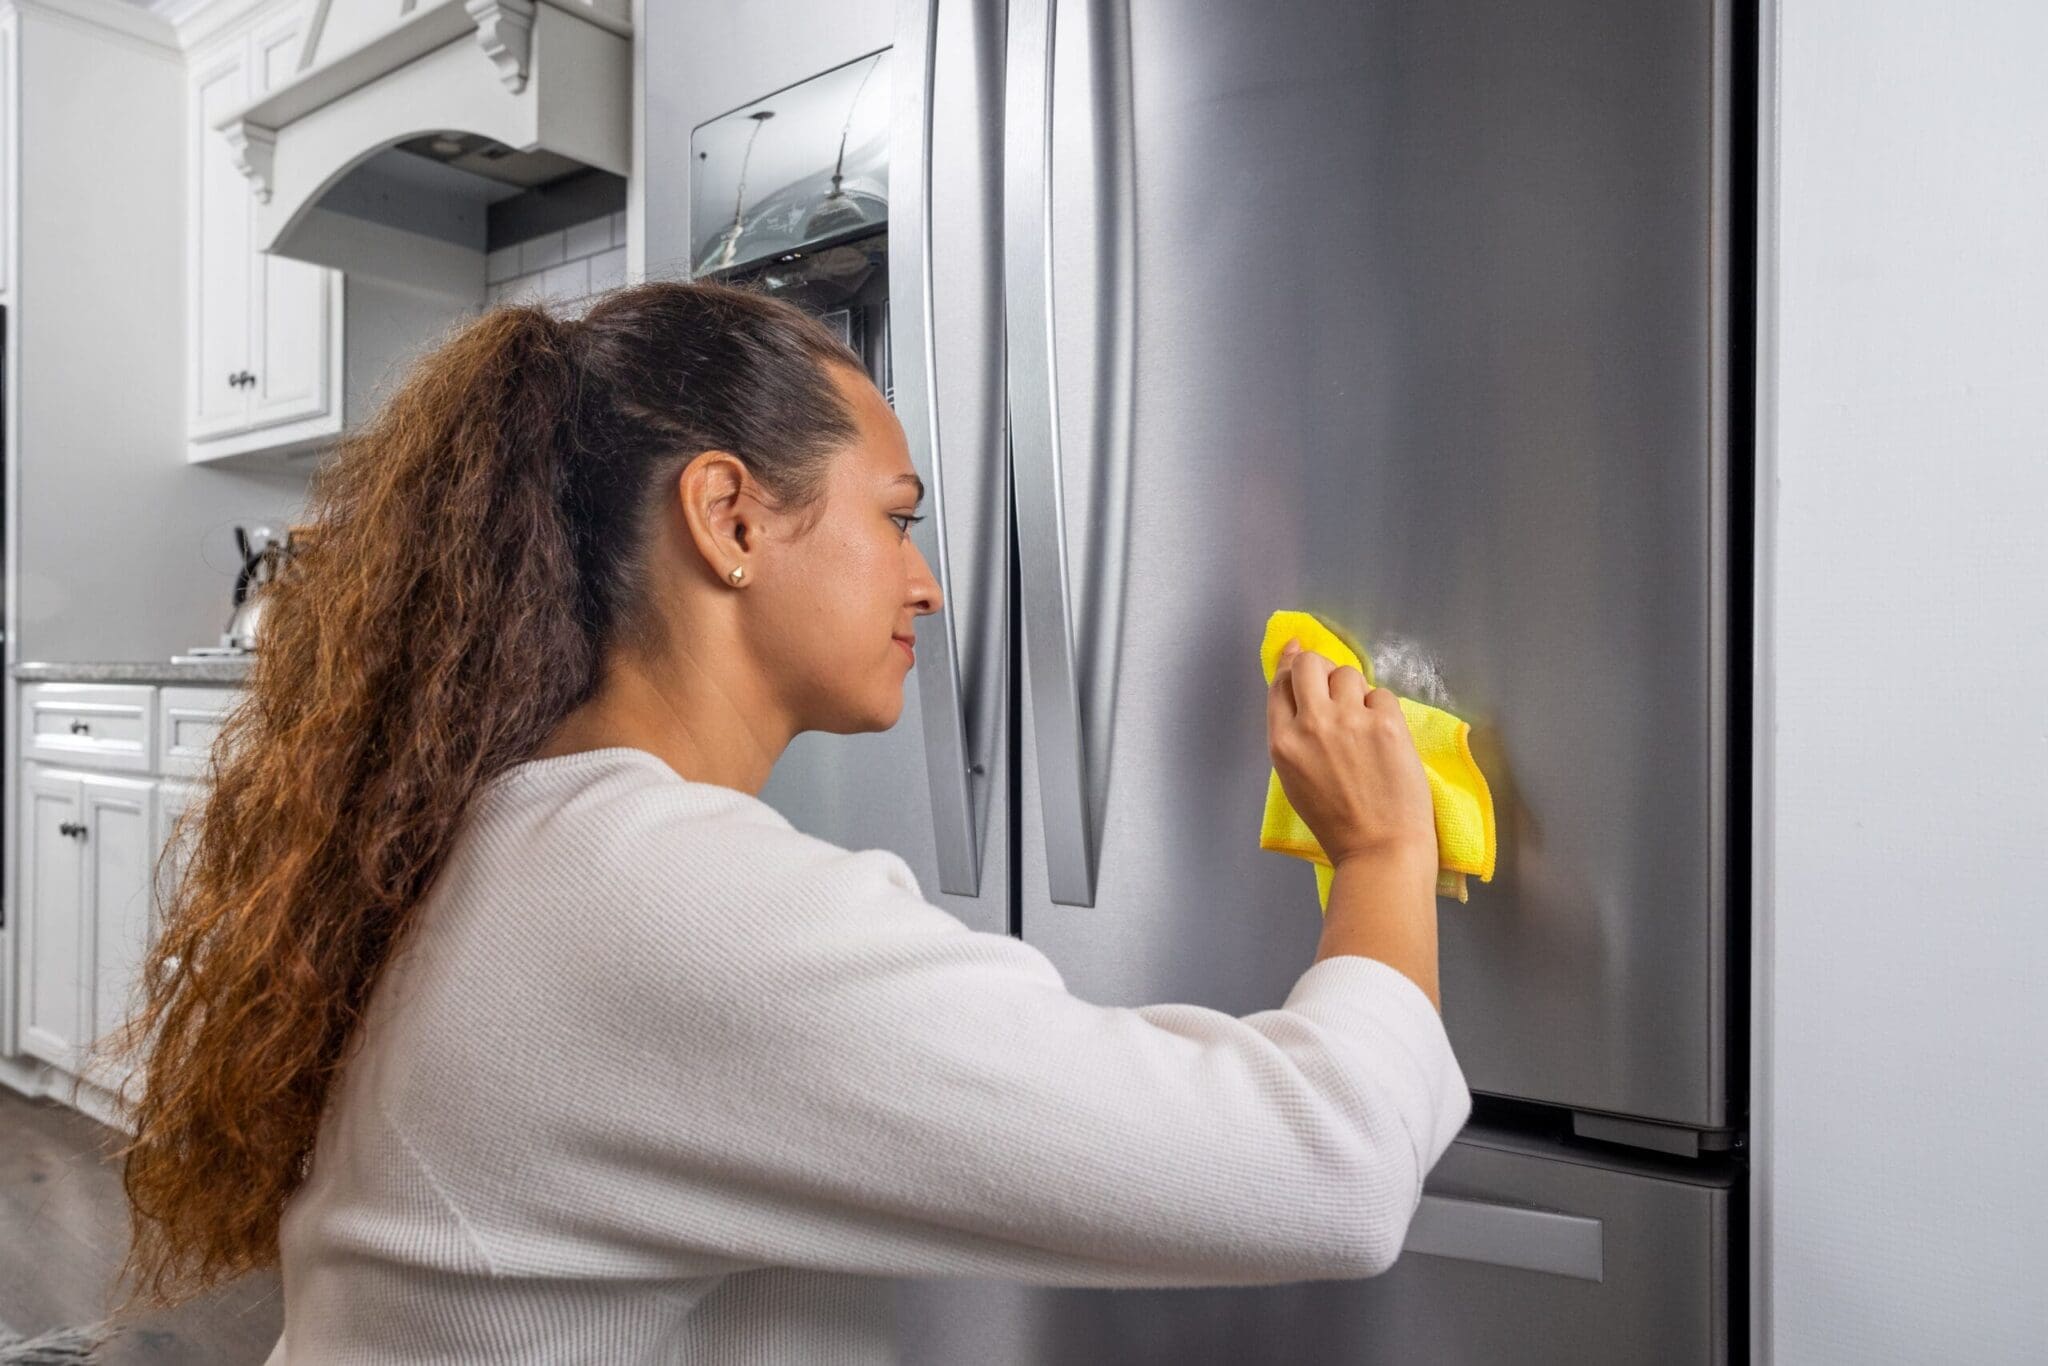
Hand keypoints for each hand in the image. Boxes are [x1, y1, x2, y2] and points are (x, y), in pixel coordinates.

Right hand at [1266, 637, 1436, 867]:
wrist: (1380, 848)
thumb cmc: (1336, 824)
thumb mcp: (1295, 779)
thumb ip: (1293, 736)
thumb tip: (1304, 699)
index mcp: (1282, 742)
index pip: (1279, 683)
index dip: (1289, 663)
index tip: (1296, 651)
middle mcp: (1311, 724)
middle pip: (1310, 664)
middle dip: (1321, 667)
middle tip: (1334, 685)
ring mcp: (1349, 720)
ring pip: (1349, 674)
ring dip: (1355, 691)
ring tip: (1363, 721)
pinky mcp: (1385, 723)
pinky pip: (1381, 694)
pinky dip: (1382, 710)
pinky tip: (1384, 736)